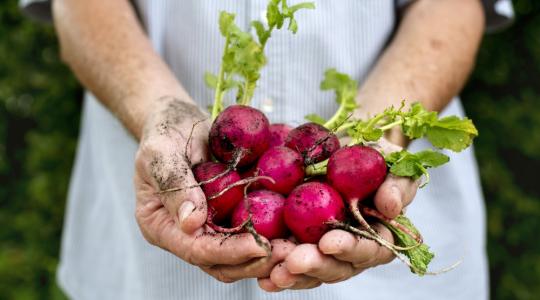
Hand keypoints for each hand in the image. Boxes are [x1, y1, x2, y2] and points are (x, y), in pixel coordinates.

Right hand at [134, 97, 286, 281]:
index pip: (197, 250)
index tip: (260, 246)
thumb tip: (192, 223)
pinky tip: (296, 229)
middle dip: (255, 261)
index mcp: (162, 226)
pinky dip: (274, 234)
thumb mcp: (161, 151)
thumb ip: (174, 184)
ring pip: (241, 256)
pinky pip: (252, 232)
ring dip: (269, 254)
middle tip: (288, 253)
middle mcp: (186, 234)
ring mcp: (210, 227)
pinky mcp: (230, 216)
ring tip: (298, 247)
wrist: (179, 120)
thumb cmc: (164, 131)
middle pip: (222, 264)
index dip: (229, 251)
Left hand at [258, 138, 419, 290]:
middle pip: (337, 267)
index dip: (350, 248)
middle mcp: (352, 250)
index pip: (370, 250)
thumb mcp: (391, 162)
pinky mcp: (300, 244)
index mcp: (379, 235)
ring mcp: (324, 250)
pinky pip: (288, 263)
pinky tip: (262, 276)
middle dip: (315, 265)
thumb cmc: (374, 156)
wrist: (344, 148)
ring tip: (275, 273)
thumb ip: (398, 184)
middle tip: (294, 261)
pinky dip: (276, 270)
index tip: (329, 241)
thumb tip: (391, 207)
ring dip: (292, 275)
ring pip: (311, 272)